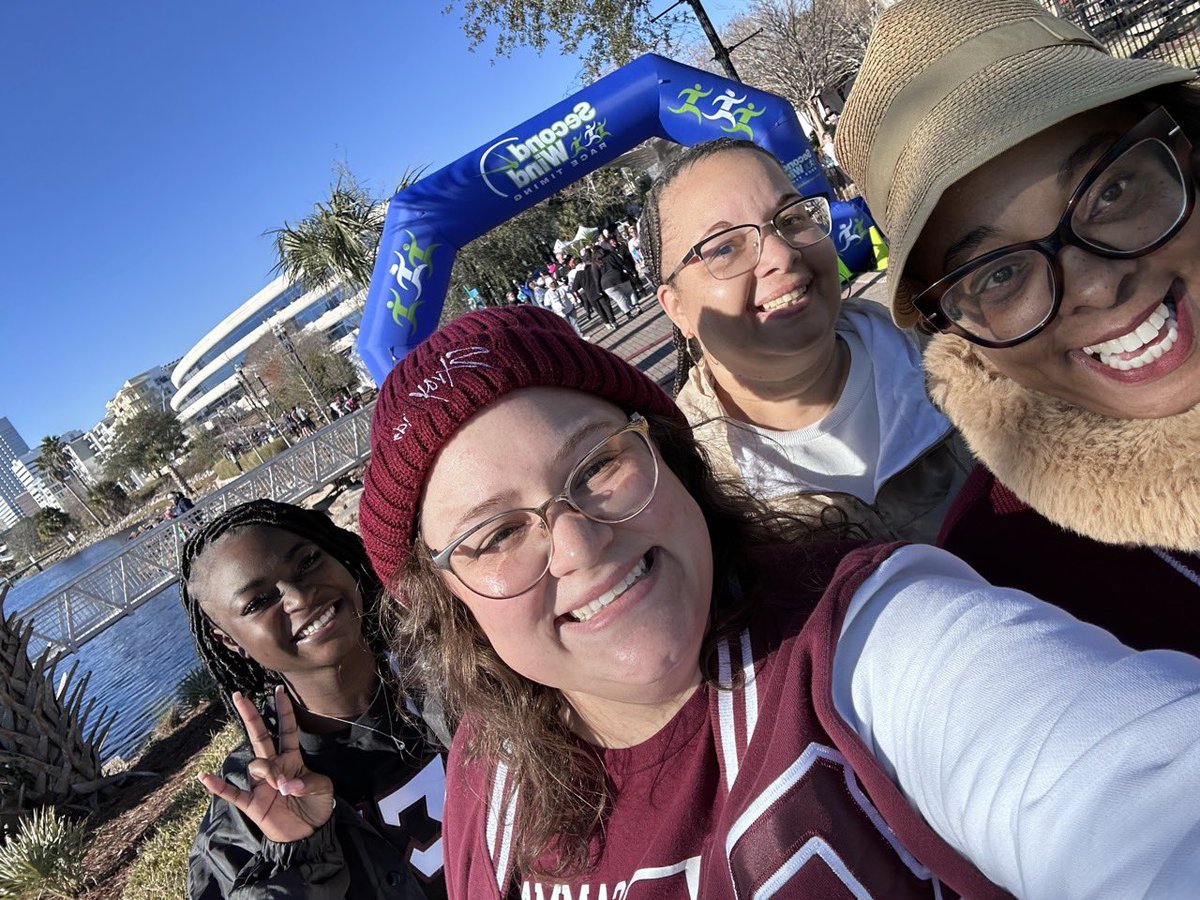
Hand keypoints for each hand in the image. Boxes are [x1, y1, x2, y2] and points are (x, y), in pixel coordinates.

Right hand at [198, 686, 334, 842]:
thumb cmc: (318, 806)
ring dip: (266, 771)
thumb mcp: (323, 790)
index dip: (284, 711)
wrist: (309, 834)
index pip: (287, 730)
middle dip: (251, 716)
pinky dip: (219, 786)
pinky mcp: (252, 803)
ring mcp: (261, 784)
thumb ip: (307, 783)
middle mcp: (274, 766)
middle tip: (240, 696)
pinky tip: (206, 777)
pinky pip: (233, 792)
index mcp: (293, 758)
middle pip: (260, 737)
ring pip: (255, 765)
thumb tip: (286, 784)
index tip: (279, 691)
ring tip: (282, 788)